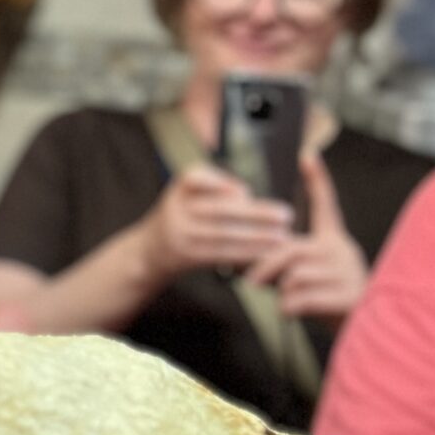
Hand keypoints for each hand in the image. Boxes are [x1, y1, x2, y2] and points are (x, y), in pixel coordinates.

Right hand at [138, 164, 293, 280]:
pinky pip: (221, 253)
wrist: (149, 250)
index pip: (198, 178)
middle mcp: (176, 208)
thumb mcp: (190, 193)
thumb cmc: (183, 217)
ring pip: (224, 234)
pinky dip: (244, 253)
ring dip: (257, 237)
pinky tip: (264, 253)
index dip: (221, 185)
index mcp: (180, 186)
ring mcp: (180, 232)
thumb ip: (218, 189)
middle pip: (220, 210)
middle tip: (286, 215)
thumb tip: (251, 198)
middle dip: (257, 213)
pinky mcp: (186, 255)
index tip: (246, 192)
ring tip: (282, 237)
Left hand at [245, 152, 367, 318]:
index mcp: (333, 241)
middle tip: (252, 282)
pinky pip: (301, 298)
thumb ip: (280, 266)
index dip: (317, 181)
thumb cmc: (325, 303)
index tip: (308, 155)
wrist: (361, 331)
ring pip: (293, 276)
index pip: (326, 206)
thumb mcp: (302, 279)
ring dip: (281, 293)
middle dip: (264, 267)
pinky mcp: (349, 296)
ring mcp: (348, 272)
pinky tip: (296, 313)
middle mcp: (343, 251)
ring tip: (291, 301)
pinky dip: (288, 309)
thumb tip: (248, 267)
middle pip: (290, 250)